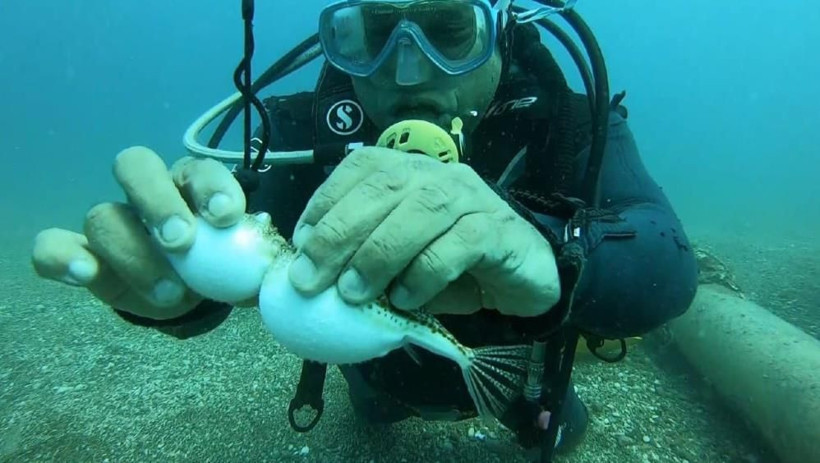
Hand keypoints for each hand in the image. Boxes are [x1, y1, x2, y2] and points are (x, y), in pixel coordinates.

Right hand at [31, 146, 245, 319]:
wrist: (185, 296)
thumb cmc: (218, 269)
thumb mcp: (244, 265)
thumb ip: (258, 261)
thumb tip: (279, 265)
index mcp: (192, 186)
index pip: (199, 169)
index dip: (213, 187)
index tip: (228, 217)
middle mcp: (148, 193)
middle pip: (137, 167)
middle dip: (159, 201)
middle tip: (182, 241)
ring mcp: (110, 221)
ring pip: (102, 214)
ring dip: (132, 253)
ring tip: (168, 292)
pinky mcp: (79, 252)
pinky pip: (52, 244)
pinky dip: (60, 257)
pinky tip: (83, 272)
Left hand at [288, 147, 560, 316]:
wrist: (520, 275)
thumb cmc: (450, 266)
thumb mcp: (398, 259)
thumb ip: (361, 256)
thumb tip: (309, 275)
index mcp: (408, 171)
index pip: (361, 167)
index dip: (326, 201)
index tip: (300, 243)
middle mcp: (438, 174)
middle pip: (385, 188)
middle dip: (340, 232)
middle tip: (311, 276)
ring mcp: (471, 198)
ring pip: (421, 211)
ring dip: (379, 253)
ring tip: (353, 292)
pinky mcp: (497, 229)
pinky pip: (459, 244)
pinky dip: (425, 272)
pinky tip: (406, 298)